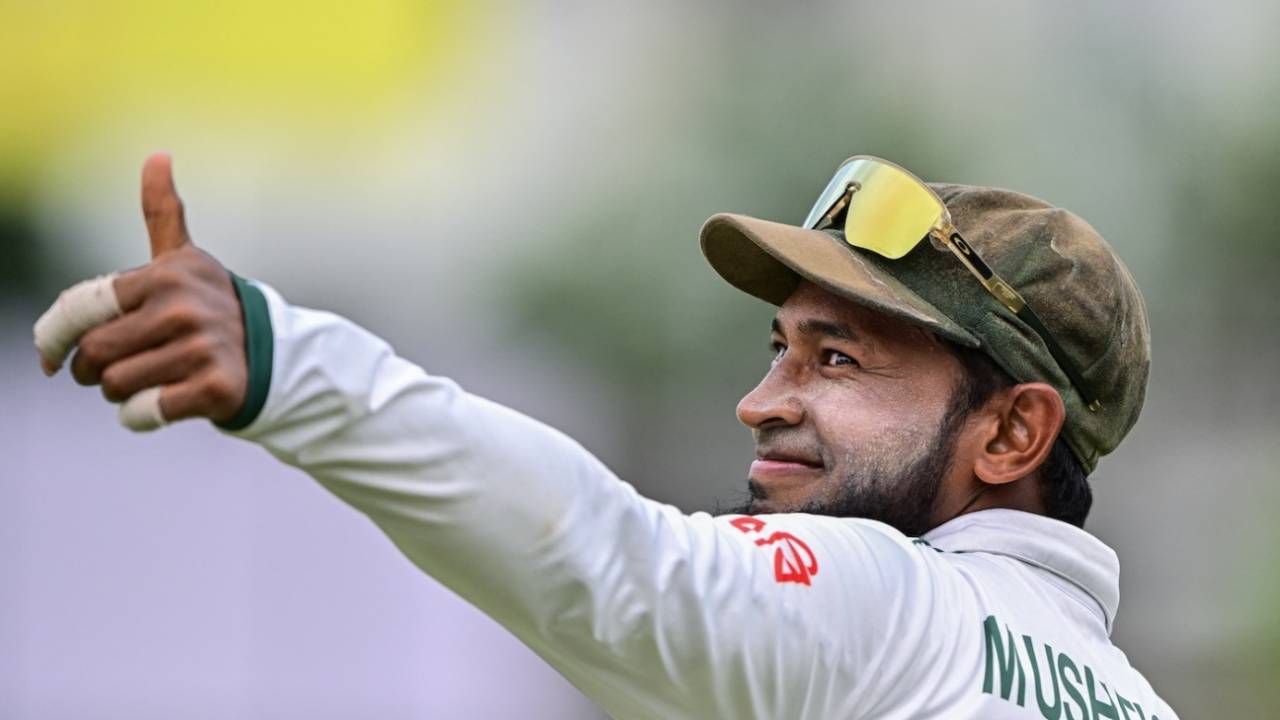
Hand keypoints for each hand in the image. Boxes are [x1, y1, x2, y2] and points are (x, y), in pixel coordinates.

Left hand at [34, 153, 247, 428]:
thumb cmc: (212, 307)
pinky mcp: (215, 388)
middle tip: (108, 370)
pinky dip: (145, 415)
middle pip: (94, 354)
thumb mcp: (186, 261)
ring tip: (149, 380)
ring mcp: (201, 349)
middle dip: (92, 370)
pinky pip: (147, 412)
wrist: (275, 355)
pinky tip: (167, 402)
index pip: (82, 309)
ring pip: (118, 386)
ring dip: (122, 393)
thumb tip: (158, 154)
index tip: (50, 357)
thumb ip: (163, 212)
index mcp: (165, 277)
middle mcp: (183, 309)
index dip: (56, 336)